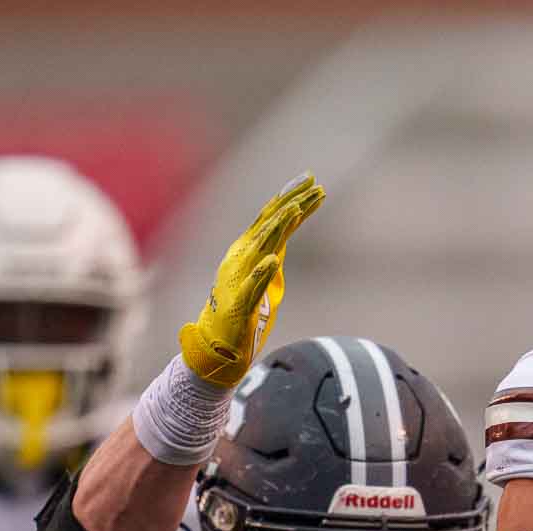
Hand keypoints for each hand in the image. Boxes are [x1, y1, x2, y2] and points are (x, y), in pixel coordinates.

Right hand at [178, 173, 326, 385]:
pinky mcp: (240, 304)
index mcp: (247, 250)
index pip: (272, 218)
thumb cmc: (244, 312)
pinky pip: (252, 285)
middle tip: (314, 185)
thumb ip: (273, 255)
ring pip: (261, 247)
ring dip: (278, 227)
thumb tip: (283, 241)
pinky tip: (273, 260)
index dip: (291, 198)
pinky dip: (262, 272)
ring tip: (296, 210)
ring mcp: (239, 279)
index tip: (312, 181)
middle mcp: (241, 258)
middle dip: (292, 203)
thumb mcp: (264, 277)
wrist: (218, 347)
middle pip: (269, 224)